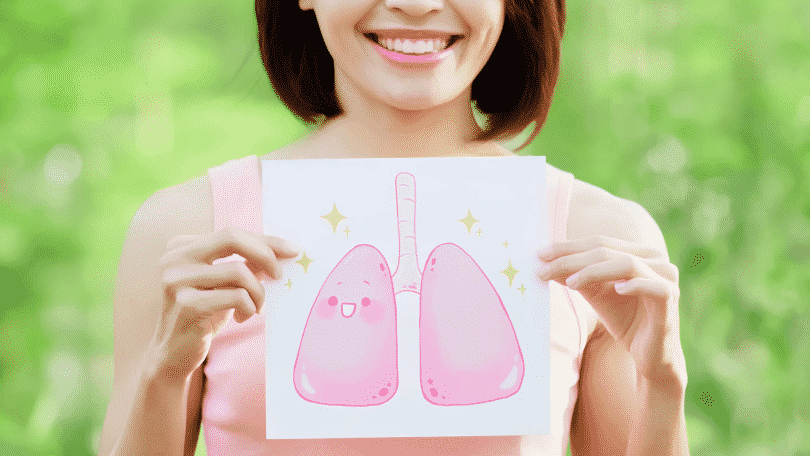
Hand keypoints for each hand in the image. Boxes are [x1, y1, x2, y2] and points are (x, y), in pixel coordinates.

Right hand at [152, 227, 301, 382]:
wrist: (174, 354)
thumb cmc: (204, 314)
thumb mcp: (224, 284)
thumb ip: (246, 264)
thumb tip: (283, 250)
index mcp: (181, 247)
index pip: (231, 233)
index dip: (265, 240)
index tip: (293, 249)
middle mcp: (174, 259)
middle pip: (231, 238)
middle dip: (265, 254)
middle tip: (279, 275)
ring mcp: (177, 281)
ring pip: (239, 271)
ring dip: (258, 292)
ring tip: (256, 308)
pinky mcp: (187, 305)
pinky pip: (236, 297)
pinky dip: (249, 307)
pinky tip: (242, 318)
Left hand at [538, 235, 685, 388]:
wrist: (650, 356)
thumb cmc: (625, 320)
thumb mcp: (596, 294)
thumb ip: (578, 277)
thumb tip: (546, 263)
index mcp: (639, 253)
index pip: (599, 242)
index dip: (568, 246)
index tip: (540, 254)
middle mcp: (655, 260)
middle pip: (607, 251)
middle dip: (571, 258)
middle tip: (544, 267)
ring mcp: (666, 278)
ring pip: (625, 264)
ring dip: (593, 271)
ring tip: (569, 282)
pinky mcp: (670, 298)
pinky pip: (652, 286)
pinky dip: (633, 286)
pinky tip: (616, 290)